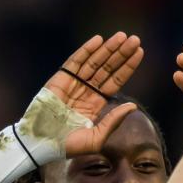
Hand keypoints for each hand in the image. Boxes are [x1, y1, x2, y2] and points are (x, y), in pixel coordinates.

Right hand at [48, 33, 142, 156]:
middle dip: (121, 53)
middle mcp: (87, 91)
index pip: (115, 81)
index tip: (140, 52)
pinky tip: (99, 40)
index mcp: (96, 104)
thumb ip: (113, 121)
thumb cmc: (68, 146)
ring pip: (94, 62)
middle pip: (108, 68)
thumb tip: (133, 106)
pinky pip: (75, 62)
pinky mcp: (60, 79)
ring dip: (108, 48)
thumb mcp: (97, 138)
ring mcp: (74, 84)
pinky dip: (86, 50)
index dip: (127, 67)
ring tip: (122, 36)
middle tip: (135, 39)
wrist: (42, 144)